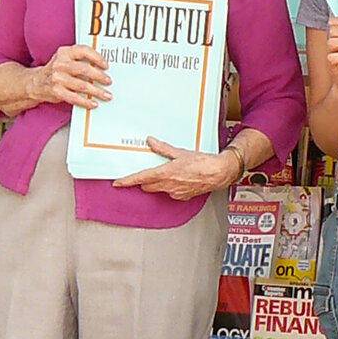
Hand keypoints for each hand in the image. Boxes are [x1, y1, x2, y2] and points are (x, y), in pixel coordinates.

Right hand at [29, 45, 110, 108]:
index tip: (106, 65)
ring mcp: (57, 78)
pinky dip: (86, 101)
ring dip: (97, 91)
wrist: (36, 82)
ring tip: (106, 95)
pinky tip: (93, 103)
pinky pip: (74, 97)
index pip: (83, 51)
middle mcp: (60, 64)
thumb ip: (80, 60)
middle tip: (108, 81)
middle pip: (84, 69)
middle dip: (99, 76)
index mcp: (64, 52)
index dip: (96, 57)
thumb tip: (102, 68)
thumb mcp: (65, 59)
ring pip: (82, 85)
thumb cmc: (57, 70)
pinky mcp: (56, 91)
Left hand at [115, 137, 243, 198]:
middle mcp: (168, 185)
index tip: (117, 183)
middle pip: (147, 186)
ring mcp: (175, 193)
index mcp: (165, 173)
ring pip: (158, 189)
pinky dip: (170, 186)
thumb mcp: (180, 152)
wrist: (219, 173)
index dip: (127, 181)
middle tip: (149, 171)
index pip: (141, 178)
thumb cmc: (202, 162)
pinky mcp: (182, 197)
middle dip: (144, 180)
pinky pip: (170, 192)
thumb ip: (163, 148)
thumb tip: (150, 141)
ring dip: (158, 183)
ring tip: (170, 172)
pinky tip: (179, 179)